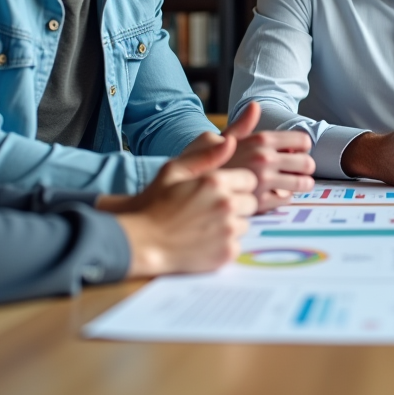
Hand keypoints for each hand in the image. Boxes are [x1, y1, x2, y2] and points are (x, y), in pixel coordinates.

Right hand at [112, 133, 257, 277]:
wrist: (142, 242)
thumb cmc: (155, 203)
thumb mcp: (174, 170)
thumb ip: (206, 155)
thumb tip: (231, 142)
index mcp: (217, 181)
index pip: (250, 180)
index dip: (237, 186)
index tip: (223, 192)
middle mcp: (226, 204)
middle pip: (251, 203)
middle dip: (237, 205)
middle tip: (213, 210)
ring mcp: (228, 230)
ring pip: (245, 224)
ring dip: (232, 225)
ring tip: (207, 226)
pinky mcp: (227, 252)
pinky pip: (238, 245)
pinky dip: (225, 244)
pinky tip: (206, 242)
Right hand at [182, 102, 314, 212]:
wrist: (182, 195)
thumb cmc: (199, 167)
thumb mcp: (216, 140)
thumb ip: (241, 125)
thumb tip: (255, 106)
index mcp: (258, 141)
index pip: (302, 141)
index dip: (300, 147)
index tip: (293, 152)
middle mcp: (264, 161)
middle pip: (307, 164)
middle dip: (303, 168)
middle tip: (295, 171)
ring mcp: (264, 184)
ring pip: (300, 185)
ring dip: (295, 185)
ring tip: (285, 185)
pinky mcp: (260, 208)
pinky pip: (284, 202)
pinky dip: (279, 200)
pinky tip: (268, 197)